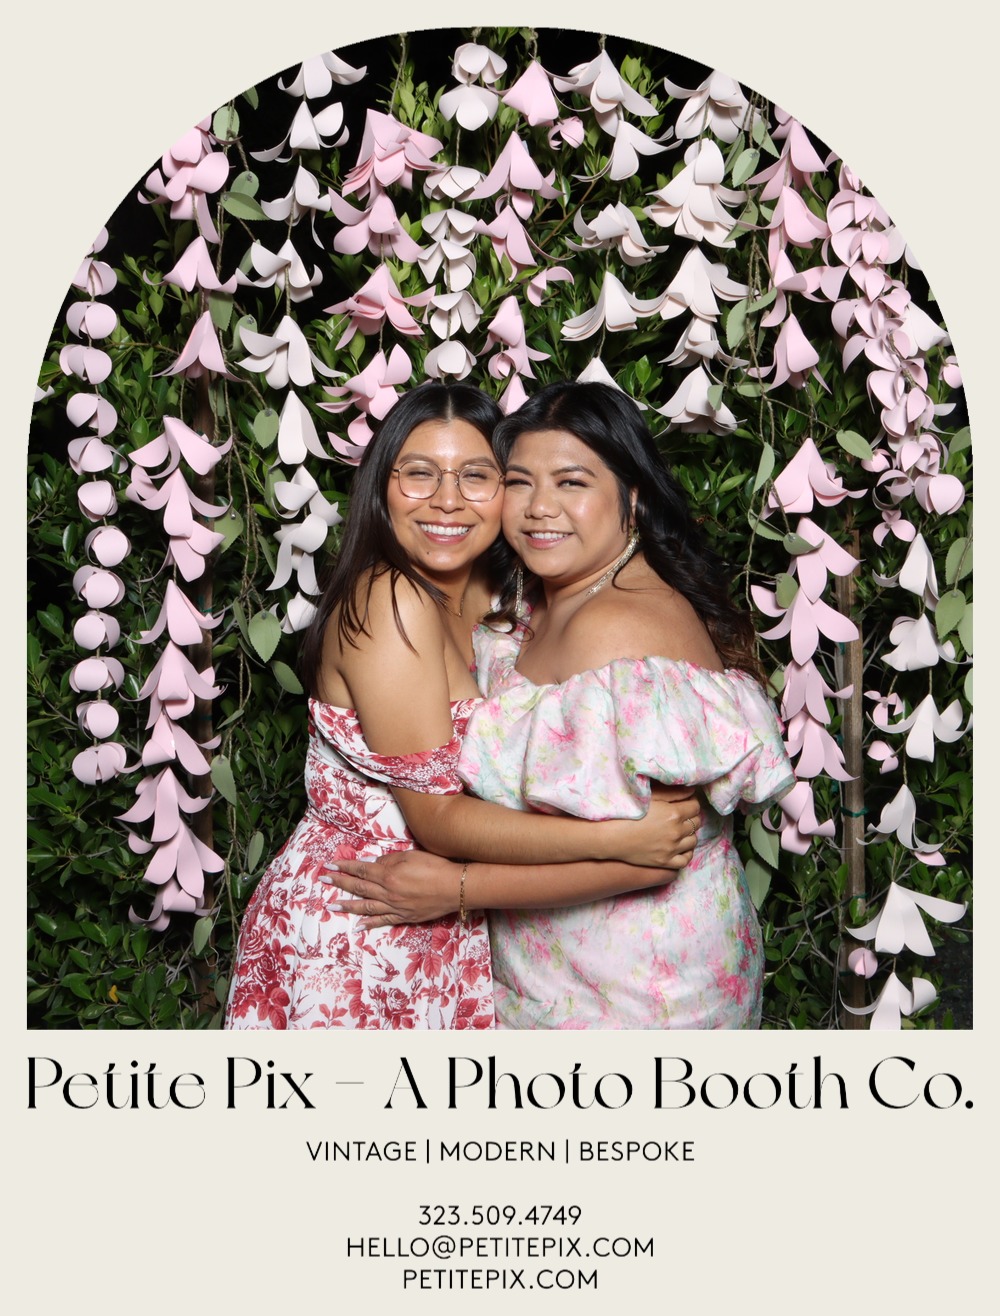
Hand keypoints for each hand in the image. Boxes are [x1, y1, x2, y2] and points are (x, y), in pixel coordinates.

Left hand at [322, 850, 460, 927]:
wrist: (455, 887)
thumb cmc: (435, 866)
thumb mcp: (410, 856)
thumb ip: (389, 861)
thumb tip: (372, 865)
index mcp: (389, 874)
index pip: (361, 870)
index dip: (344, 867)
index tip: (329, 866)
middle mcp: (388, 892)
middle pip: (359, 887)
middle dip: (339, 884)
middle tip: (323, 881)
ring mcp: (395, 907)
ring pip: (366, 906)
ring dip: (347, 906)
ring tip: (331, 907)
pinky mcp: (404, 917)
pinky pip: (382, 921)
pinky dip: (369, 923)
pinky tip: (357, 926)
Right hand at [606, 790, 701, 868]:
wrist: (612, 836)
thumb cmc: (628, 812)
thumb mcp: (651, 797)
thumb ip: (674, 793)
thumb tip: (692, 790)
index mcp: (673, 813)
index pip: (695, 807)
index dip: (691, 804)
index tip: (685, 804)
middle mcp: (676, 832)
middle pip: (696, 823)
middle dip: (690, 817)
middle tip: (681, 816)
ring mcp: (671, 848)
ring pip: (693, 841)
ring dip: (689, 834)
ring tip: (679, 830)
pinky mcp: (665, 861)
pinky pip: (686, 859)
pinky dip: (686, 853)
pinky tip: (680, 847)